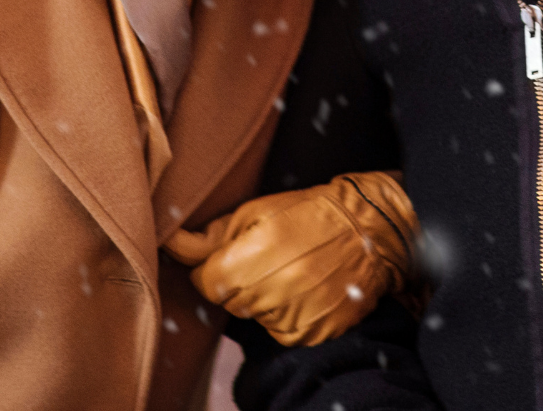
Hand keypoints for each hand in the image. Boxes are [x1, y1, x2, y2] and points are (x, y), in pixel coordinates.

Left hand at [168, 171, 418, 346]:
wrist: (368, 228)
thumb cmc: (309, 212)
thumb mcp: (257, 211)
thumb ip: (212, 235)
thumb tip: (173, 245)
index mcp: (253, 257)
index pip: (206, 283)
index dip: (214, 269)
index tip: (234, 255)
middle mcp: (273, 292)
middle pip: (230, 301)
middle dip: (240, 281)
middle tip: (269, 258)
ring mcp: (295, 316)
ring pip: (256, 317)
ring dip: (265, 300)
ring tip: (292, 271)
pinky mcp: (313, 332)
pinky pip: (283, 331)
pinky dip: (289, 314)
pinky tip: (306, 289)